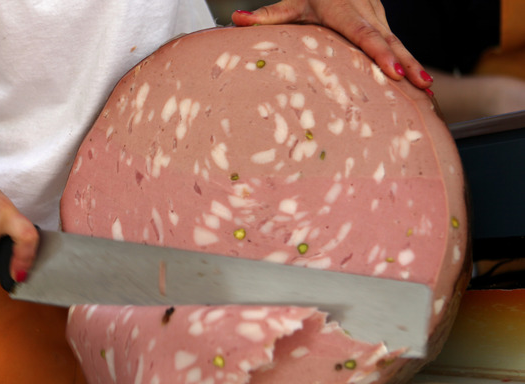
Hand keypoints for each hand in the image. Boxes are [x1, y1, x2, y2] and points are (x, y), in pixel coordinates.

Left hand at [232, 0, 432, 88]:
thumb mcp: (289, 3)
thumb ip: (266, 15)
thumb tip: (236, 20)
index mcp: (344, 10)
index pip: (364, 34)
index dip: (380, 52)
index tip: (392, 71)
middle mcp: (367, 13)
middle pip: (389, 41)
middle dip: (406, 64)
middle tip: (421, 86)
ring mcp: (379, 19)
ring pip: (399, 44)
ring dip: (415, 67)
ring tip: (428, 92)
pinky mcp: (384, 25)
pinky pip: (399, 47)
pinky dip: (411, 66)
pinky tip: (423, 89)